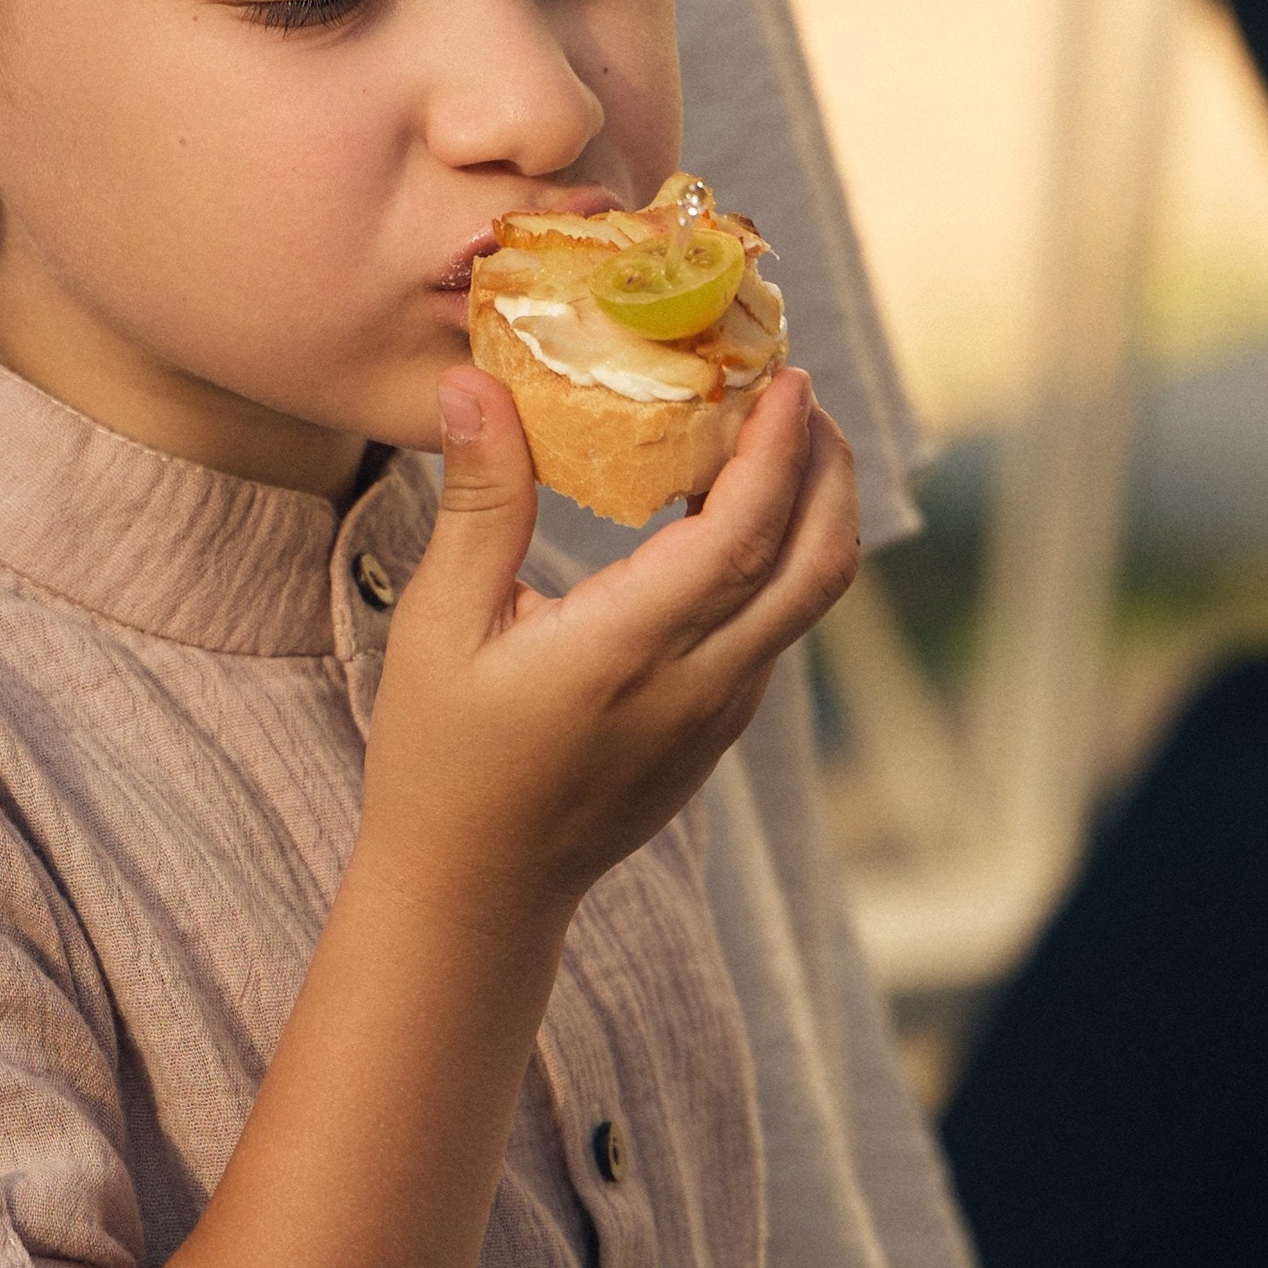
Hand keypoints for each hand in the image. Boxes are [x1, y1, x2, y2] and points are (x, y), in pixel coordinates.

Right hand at [363, 363, 859, 932]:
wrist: (476, 890)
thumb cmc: (441, 760)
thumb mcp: (439, 624)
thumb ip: (480, 502)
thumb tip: (478, 385)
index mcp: (629, 652)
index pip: (743, 534)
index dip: (779, 449)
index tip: (785, 377)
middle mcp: (698, 686)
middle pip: (817, 561)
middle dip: (829, 466)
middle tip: (797, 393)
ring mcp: (719, 715)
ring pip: (808, 599)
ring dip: (813, 511)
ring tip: (774, 440)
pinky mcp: (718, 731)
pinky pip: (777, 629)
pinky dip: (782, 557)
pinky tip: (732, 519)